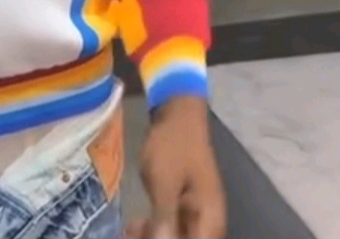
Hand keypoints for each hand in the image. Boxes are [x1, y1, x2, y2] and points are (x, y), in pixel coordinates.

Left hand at [129, 96, 225, 238]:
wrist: (178, 113)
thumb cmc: (173, 147)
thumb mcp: (164, 184)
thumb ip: (164, 221)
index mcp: (210, 219)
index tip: (151, 237)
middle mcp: (209, 221)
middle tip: (132, 235)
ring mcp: (198, 211)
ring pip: (179, 235)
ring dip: (155, 235)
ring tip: (130, 231)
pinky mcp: (186, 202)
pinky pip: (173, 224)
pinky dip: (156, 227)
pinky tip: (135, 225)